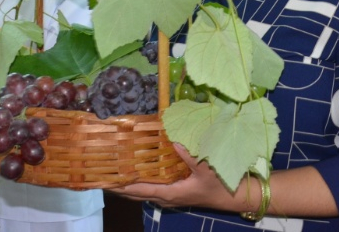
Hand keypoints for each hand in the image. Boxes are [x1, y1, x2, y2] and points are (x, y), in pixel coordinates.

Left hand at [109, 144, 239, 211]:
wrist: (235, 197)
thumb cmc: (220, 185)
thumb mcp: (206, 169)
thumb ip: (189, 156)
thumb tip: (172, 140)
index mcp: (170, 193)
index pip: (140, 190)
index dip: (122, 185)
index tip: (106, 178)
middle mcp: (166, 197)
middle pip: (136, 193)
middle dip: (119, 185)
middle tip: (102, 173)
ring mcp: (170, 196)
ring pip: (143, 192)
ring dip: (127, 184)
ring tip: (113, 172)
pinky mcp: (175, 192)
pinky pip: (152, 188)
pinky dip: (140, 182)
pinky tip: (136, 172)